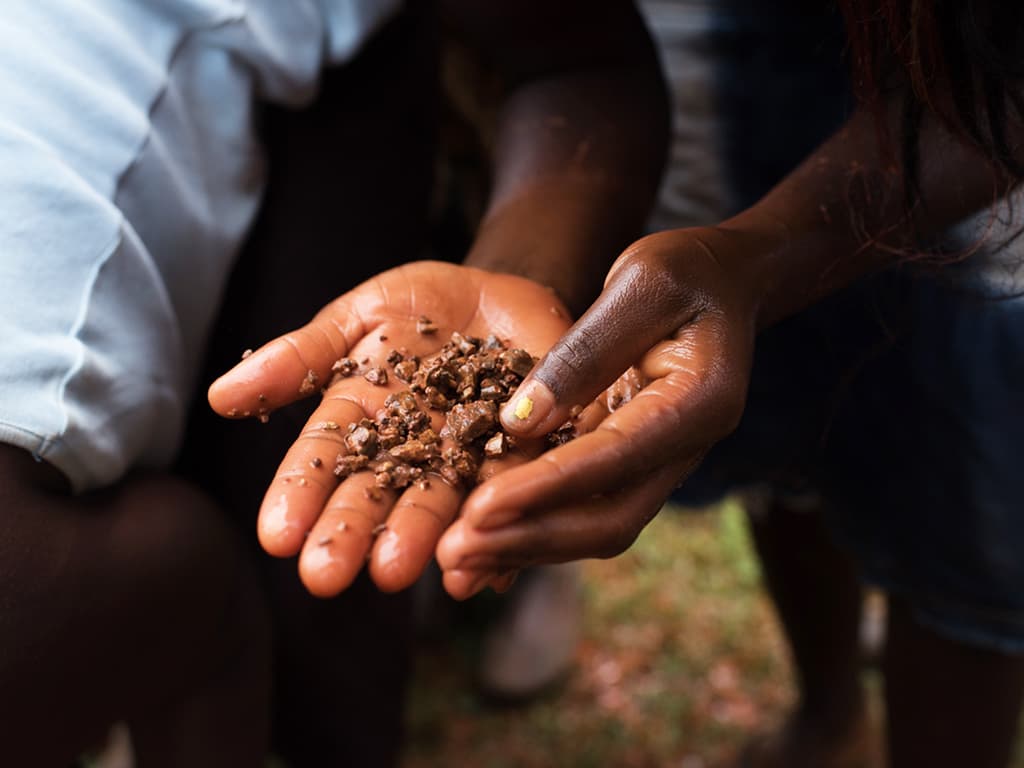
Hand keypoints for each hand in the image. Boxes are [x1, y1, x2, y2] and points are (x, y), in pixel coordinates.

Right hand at [208, 261, 570, 596]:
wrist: (500, 292)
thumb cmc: (419, 307)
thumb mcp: (355, 318)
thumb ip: (299, 359)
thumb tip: (220, 397)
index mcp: (364, 420)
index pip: (325, 460)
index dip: (300, 496)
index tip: (274, 537)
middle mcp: (413, 451)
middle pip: (379, 493)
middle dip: (351, 534)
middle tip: (325, 577)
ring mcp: (470, 455)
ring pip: (444, 500)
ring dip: (421, 538)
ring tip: (396, 571)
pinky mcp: (528, 454)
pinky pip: (515, 491)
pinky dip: (499, 529)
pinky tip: (484, 568)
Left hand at [435, 227, 759, 598]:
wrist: (723, 282)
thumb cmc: (685, 271)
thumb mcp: (639, 286)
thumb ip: (585, 353)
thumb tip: (519, 422)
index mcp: (698, 402)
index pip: (615, 458)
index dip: (545, 488)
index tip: (478, 508)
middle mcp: (684, 447)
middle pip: (610, 519)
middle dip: (529, 538)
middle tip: (454, 555)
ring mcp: (661, 462)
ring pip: (596, 526)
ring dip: (525, 546)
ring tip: (455, 562)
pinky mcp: (634, 462)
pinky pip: (585, 507)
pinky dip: (535, 526)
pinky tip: (485, 539)